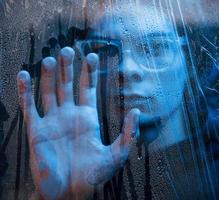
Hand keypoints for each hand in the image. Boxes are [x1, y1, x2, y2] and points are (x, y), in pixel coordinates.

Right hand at [17, 47, 139, 199]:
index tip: (92, 56)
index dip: (89, 73)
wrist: (69, 193)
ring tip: (51, 59)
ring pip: (49, 91)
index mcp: (87, 118)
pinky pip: (28, 107)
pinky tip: (24, 75)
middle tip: (68, 50)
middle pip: (67, 85)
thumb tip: (136, 111)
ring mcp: (52, 121)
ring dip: (48, 75)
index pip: (88, 89)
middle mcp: (69, 115)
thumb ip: (128, 134)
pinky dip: (25, 91)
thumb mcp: (116, 155)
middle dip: (68, 68)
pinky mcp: (37, 131)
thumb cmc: (93, 176)